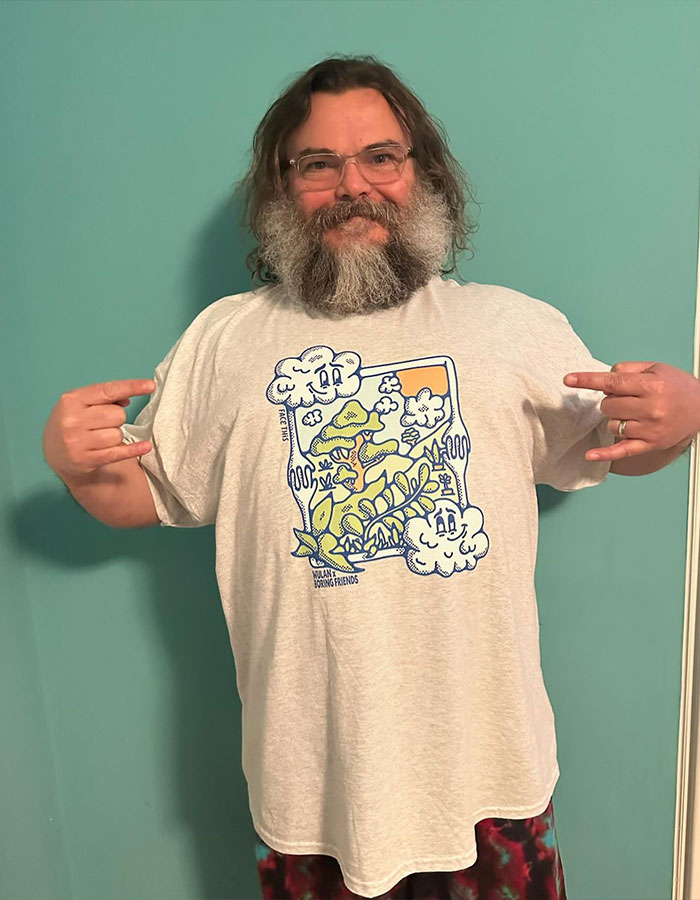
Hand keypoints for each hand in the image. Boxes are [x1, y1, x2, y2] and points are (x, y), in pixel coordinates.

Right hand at [43, 379, 155, 478]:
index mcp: (72, 400)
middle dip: (117, 418)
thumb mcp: (80, 403)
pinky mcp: (85, 460)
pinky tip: (146, 447)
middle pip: (117, 415)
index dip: (132, 387)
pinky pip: (117, 452)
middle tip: (103, 423)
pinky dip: (133, 450)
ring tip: (100, 437)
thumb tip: (127, 397)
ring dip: (115, 436)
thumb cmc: (73, 421)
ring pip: (118, 434)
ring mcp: (77, 441)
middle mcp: (72, 420)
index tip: (150, 386)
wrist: (53, 451)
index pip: (108, 390)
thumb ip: (104, 396)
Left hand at [563, 361, 699, 461]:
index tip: (569, 379)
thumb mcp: (655, 368)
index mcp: (651, 386)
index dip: (587, 380)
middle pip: (608, 405)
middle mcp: (651, 409)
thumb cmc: (677, 386)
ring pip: (612, 424)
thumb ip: (627, 370)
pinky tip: (590, 455)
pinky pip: (622, 451)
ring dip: (616, 418)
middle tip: (627, 397)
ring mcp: (650, 429)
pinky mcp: (650, 444)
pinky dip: (605, 454)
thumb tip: (604, 378)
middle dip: (611, 400)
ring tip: (634, 412)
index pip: (612, 383)